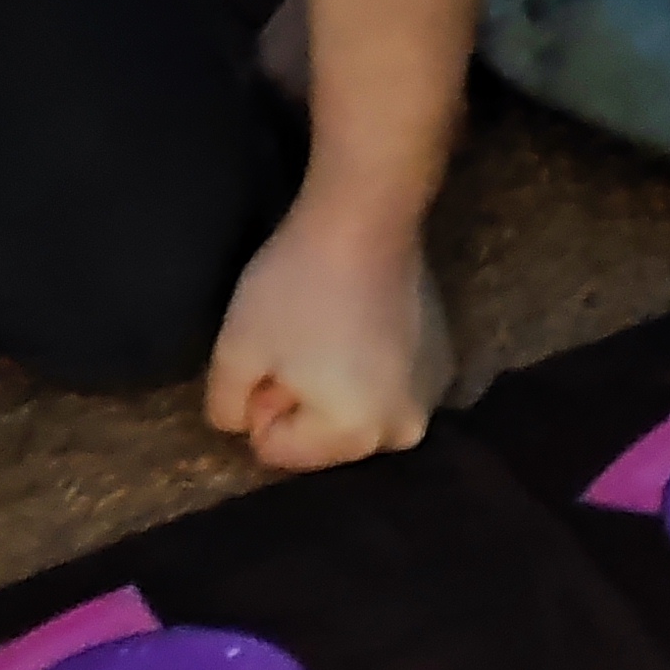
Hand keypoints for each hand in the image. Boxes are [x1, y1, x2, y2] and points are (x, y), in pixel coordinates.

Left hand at [204, 199, 448, 473]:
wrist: (366, 218)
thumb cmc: (297, 286)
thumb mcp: (235, 349)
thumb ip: (226, 406)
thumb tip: (241, 426)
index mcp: (350, 436)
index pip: (277, 451)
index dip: (258, 405)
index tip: (266, 358)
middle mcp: (400, 434)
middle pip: (325, 441)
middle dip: (301, 404)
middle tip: (294, 344)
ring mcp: (430, 400)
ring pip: (359, 415)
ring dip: (337, 389)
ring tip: (328, 333)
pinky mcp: (443, 366)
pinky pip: (389, 389)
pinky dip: (371, 370)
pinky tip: (362, 325)